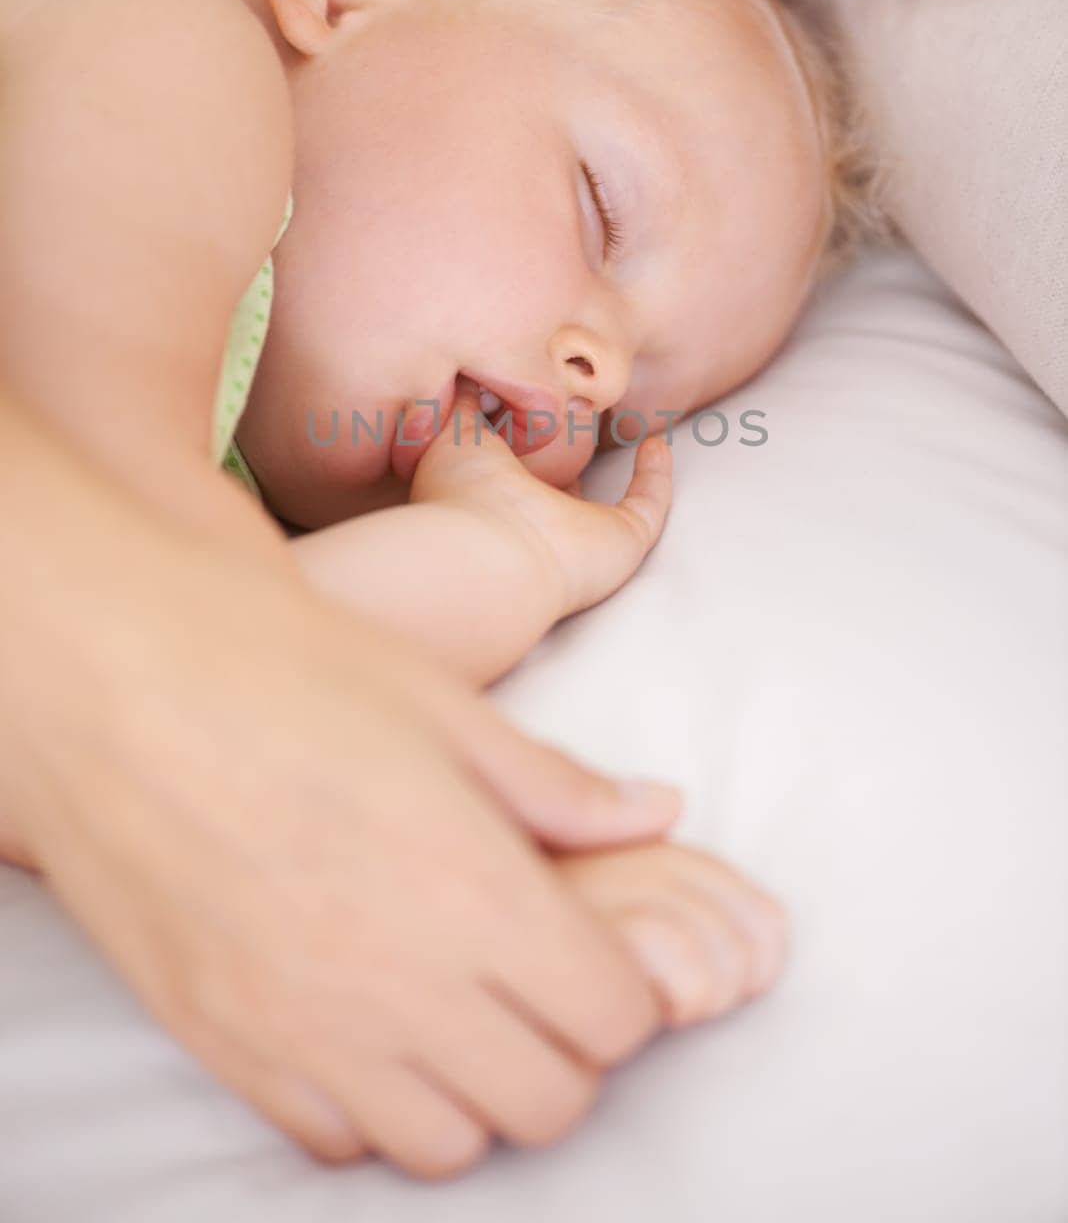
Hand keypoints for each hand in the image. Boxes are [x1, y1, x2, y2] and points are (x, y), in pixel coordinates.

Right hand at [1, 400, 686, 1178]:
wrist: (121, 681)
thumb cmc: (287, 671)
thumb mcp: (444, 707)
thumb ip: (558, 784)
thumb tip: (658, 810)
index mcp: (473, 890)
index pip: (613, 1017)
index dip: (624, 988)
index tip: (597, 950)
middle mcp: (398, 982)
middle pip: (548, 1102)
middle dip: (567, 1050)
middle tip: (537, 982)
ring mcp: (305, 1028)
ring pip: (447, 1146)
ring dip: (476, 1093)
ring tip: (455, 1010)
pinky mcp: (228, 1044)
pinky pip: (333, 1140)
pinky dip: (373, 1106)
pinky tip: (365, 1023)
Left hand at [411, 377, 672, 620]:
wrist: (485, 556)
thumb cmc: (459, 496)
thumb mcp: (450, 434)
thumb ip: (458, 404)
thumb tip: (467, 374)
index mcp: (497, 499)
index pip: (519, 468)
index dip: (530, 438)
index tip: (542, 403)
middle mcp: (539, 521)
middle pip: (564, 487)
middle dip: (574, 456)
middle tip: (590, 412)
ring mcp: (582, 537)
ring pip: (611, 502)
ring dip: (621, 469)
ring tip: (631, 426)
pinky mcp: (621, 542)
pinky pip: (649, 506)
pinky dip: (657, 478)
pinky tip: (657, 444)